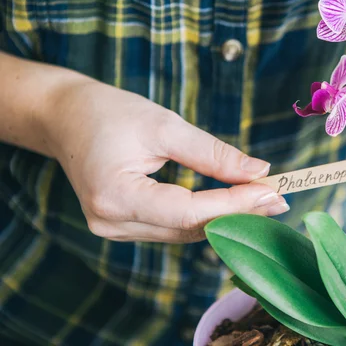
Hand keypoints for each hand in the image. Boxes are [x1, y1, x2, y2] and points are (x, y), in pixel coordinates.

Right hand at [44, 80, 287, 242]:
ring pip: (185, 233)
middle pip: (190, 228)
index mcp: (115, 196)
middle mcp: (112, 223)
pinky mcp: (123, 227)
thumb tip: (259, 172)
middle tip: (280, 196)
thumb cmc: (109, 113)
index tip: (273, 191)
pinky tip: (233, 203)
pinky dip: (205, 216)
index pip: (188, 211)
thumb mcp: (164, 125)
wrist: (65, 118)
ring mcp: (115, 230)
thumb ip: (212, 154)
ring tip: (264, 198)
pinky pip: (174, 228)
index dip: (235, 204)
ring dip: (226, 217)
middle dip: (238, 213)